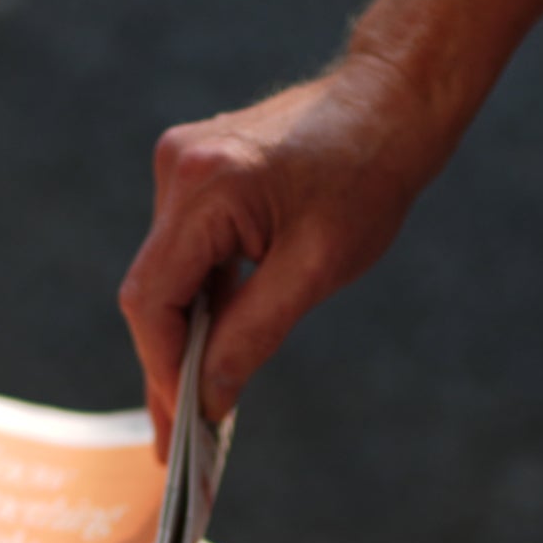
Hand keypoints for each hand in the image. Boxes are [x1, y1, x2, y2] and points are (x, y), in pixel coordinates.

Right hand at [119, 53, 461, 450]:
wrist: (389, 102)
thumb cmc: (367, 177)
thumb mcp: (316, 269)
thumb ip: (252, 334)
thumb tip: (208, 397)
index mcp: (203, 189)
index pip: (152, 299)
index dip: (162, 369)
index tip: (180, 426)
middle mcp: (177, 170)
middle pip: (152, 290)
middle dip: (168, 366)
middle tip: (180, 441)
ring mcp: (181, 166)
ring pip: (167, 275)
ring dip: (185, 335)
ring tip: (199, 405)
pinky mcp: (196, 171)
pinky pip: (186, 252)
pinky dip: (201, 300)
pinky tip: (215, 344)